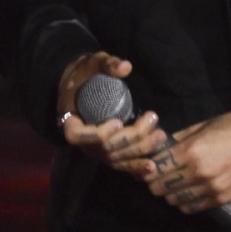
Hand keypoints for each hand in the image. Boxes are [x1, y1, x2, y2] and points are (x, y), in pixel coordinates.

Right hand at [55, 52, 167, 171]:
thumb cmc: (84, 75)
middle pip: (106, 148)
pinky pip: (121, 164)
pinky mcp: (108, 155)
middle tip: (152, 119)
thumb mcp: (92, 64)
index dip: (98, 134)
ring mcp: (96, 152)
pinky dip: (136, 167)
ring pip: (117, 158)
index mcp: (70, 123)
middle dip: (132, 137)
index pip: (80, 136)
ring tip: (160, 135)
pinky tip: (152, 167)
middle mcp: (83, 144)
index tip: (118, 122)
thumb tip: (126, 67)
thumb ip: (107, 64)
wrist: (81, 87)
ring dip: (140, 150)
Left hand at [144, 110, 230, 214]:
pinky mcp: (221, 200)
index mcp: (191, 150)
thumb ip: (180, 138)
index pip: (156, 166)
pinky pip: (192, 207)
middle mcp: (198, 173)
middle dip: (154, 181)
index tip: (147, 164)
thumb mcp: (203, 126)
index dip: (147, 166)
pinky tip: (186, 193)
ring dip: (169, 193)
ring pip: (174, 200)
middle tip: (157, 174)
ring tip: (172, 184)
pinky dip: (184, 202)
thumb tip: (160, 146)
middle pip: (161, 186)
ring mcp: (210, 189)